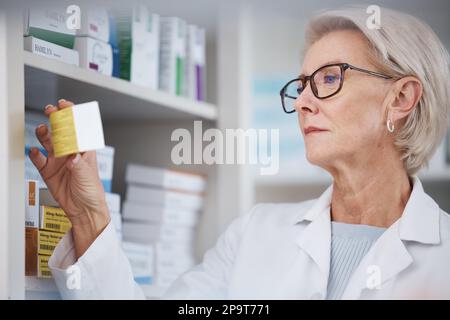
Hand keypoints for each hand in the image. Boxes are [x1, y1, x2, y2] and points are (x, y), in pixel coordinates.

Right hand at [29, 99, 109, 257]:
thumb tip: (73, 157)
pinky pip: (38, 160)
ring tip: (41, 129)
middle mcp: (70, 153)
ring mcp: (58, 161)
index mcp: (84, 151)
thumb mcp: (87, 178)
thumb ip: (79, 166)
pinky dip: (35, 155)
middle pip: (62, 131)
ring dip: (44, 134)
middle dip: (57, 119)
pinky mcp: (48, 172)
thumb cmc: (92, 192)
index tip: (65, 105)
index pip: (79, 129)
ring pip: (49, 142)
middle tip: (50, 110)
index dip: (73, 116)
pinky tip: (34, 152)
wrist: (84, 210)